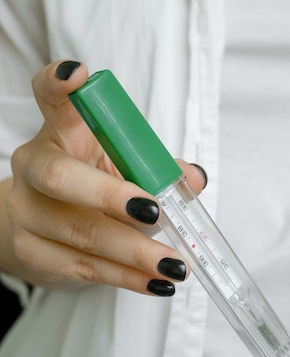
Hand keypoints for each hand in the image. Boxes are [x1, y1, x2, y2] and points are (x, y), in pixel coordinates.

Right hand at [0, 60, 206, 295]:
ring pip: (82, 233)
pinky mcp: (32, 253)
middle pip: (63, 178)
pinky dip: (128, 277)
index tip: (77, 74)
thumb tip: (195, 178)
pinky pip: (85, 268)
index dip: (60, 85)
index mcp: (59, 135)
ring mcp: (27, 213)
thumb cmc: (89, 186)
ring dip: (135, 252)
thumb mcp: (121, 166)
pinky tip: (158, 283)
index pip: (52, 102)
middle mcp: (34, 169)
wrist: (38, 227)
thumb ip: (157, 167)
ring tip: (176, 266)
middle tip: (154, 210)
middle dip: (112, 196)